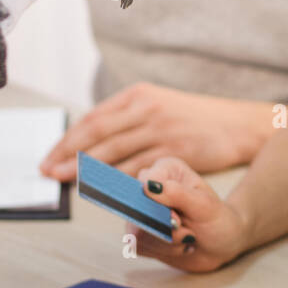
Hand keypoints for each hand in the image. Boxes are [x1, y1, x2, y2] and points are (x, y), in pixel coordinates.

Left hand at [40, 83, 261, 181]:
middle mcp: (145, 109)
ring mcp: (159, 129)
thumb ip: (127, 120)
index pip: (93, 118)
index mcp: (138, 95)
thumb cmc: (194, 119)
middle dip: (68, 155)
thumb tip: (90, 142)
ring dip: (85, 170)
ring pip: (113, 153)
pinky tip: (101, 192)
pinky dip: (115, 182)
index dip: (68, 140)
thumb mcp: (158, 107)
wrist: (237, 125)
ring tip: (67, 182)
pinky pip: (136, 170)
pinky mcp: (173, 151)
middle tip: (49, 172)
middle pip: (96, 134)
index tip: (51, 157)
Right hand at [123, 156, 248, 272]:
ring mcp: (143, 210)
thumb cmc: (217, 219)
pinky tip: (179, 245)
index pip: (145, 182)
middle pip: (137, 209)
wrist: (222, 244)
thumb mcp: (204, 206)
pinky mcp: (140, 232)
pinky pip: (138, 246)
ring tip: (188, 237)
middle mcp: (150, 186)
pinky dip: (162, 251)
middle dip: (163, 229)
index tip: (177, 220)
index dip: (157, 206)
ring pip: (137, 232)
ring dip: (167, 242)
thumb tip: (148, 186)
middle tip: (187, 232)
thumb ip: (178, 194)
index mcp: (166, 169)